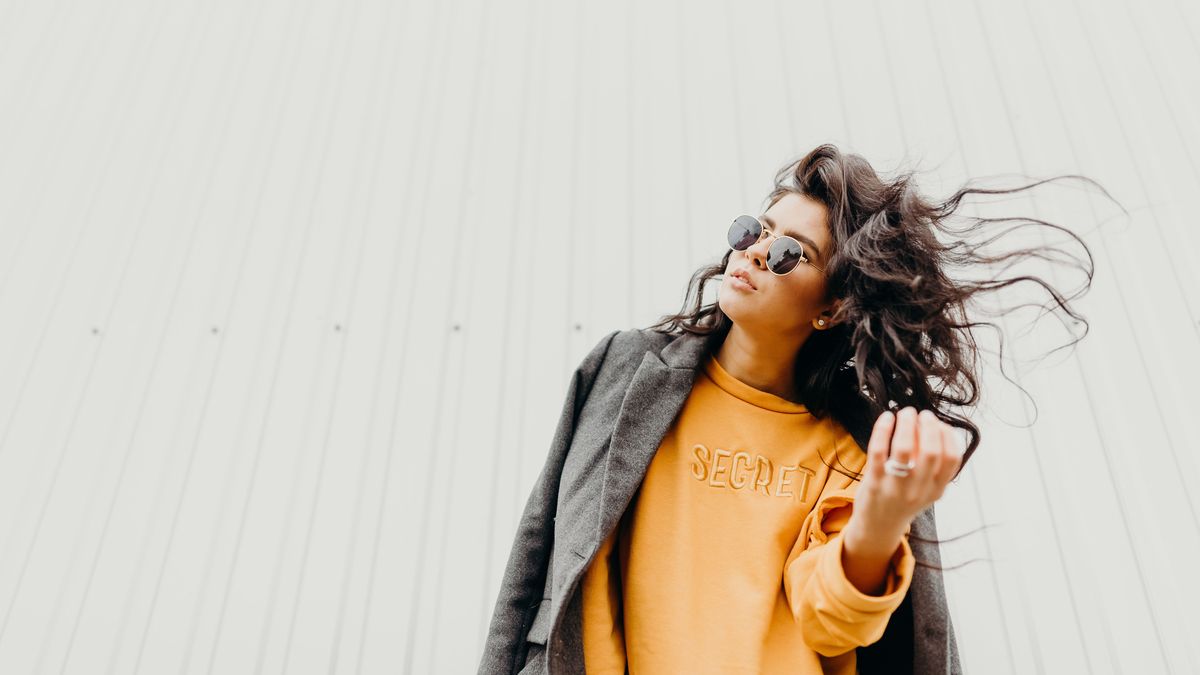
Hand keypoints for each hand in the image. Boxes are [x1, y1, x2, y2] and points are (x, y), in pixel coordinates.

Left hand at [849, 407, 964, 539]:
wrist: (879, 527)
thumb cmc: (904, 501)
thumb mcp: (928, 490)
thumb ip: (936, 467)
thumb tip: (938, 427)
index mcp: (937, 490)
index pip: (952, 458)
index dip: (947, 435)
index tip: (939, 423)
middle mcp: (919, 490)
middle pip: (931, 450)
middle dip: (928, 425)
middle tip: (922, 414)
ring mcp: (895, 487)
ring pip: (904, 448)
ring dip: (906, 424)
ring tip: (905, 413)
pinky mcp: (874, 482)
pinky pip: (879, 450)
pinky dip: (883, 429)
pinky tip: (886, 419)